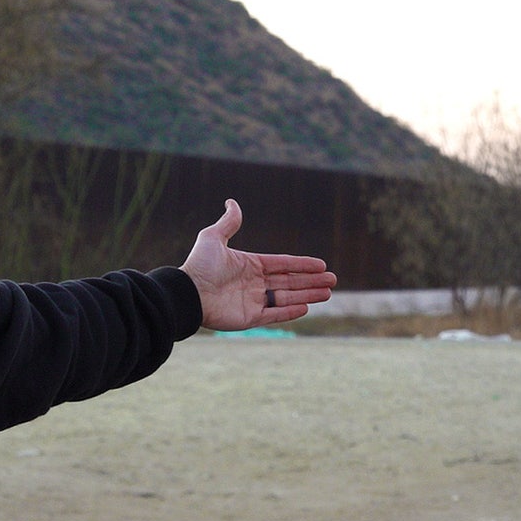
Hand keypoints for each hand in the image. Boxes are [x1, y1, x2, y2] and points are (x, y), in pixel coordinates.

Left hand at [179, 199, 336, 329]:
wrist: (188, 292)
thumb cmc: (200, 265)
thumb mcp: (213, 238)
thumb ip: (228, 223)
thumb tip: (232, 202)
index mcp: (249, 265)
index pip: (282, 264)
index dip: (302, 264)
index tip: (321, 265)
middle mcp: (254, 284)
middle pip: (289, 282)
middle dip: (311, 281)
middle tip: (332, 281)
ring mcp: (252, 301)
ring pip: (286, 298)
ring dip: (308, 295)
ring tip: (327, 293)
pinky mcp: (249, 318)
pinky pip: (275, 314)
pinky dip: (290, 311)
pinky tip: (307, 306)